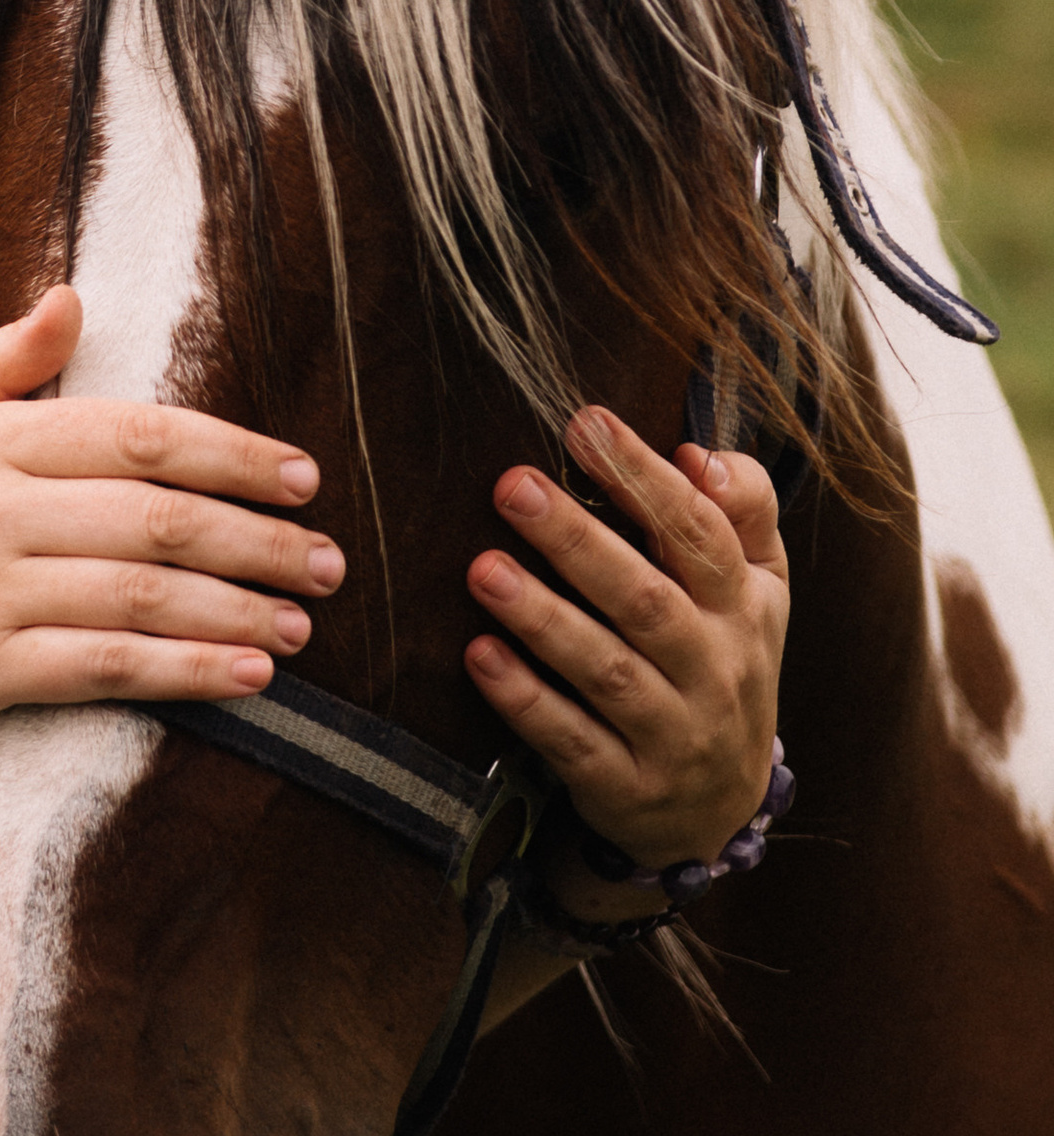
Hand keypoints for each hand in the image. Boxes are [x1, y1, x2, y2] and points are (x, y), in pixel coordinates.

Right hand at [0, 285, 345, 742]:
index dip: (228, 451)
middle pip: (153, 514)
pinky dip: (184, 670)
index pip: (131, 433)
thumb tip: (71, 298)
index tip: (301, 474)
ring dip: (236, 608)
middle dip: (257, 536)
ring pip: (139, 593)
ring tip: (301, 620)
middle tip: (328, 557)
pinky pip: (102, 668)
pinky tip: (244, 675)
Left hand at [462, 407, 787, 876]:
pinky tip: (479, 654)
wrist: (721, 810)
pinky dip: (526, 700)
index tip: (585, 423)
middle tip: (511, 485)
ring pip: (609, 673)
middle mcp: (716, 670)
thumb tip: (701, 453)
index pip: (699, 534)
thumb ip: (741, 509)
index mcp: (744, 608)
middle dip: (577, 541)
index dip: (644, 478)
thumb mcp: (754, 587)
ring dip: (544, 618)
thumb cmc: (719, 658)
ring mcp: (675, 735)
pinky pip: (574, 743)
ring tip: (482, 568)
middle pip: (648, 601)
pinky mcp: (627, 789)